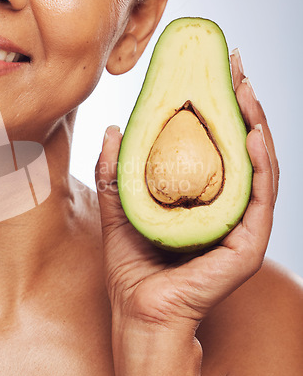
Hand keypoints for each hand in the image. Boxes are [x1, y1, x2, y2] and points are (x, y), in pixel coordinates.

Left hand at [95, 49, 278, 330]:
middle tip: (235, 66)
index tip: (213, 70)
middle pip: (241, 147)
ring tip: (244, 89)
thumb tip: (115, 128)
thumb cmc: (131, 264)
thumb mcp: (119, 205)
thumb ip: (116, 169)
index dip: (218, 106)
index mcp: (202, 197)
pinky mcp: (246, 245)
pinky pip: (260, 199)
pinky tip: (251, 135)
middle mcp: (226, 207)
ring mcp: (240, 225)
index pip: (218, 144)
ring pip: (258, 166)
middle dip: (241, 104)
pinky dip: (260, 164)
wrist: (137, 309)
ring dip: (255, 125)